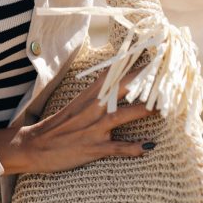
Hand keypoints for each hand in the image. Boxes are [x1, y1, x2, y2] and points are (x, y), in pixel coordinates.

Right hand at [14, 65, 161, 175]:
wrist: (34, 146)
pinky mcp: (92, 148)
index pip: (116, 73)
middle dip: (146, 82)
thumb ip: (100, 94)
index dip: (136, 63)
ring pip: (122, 115)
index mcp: (90, 95)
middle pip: (122, 88)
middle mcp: (93, 108)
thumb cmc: (59, 125)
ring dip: (144, 111)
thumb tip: (121, 84)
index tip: (156, 54)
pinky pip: (117, 148)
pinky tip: (149, 146)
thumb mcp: (78, 104)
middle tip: (168, 74)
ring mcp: (93, 128)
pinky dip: (134, 148)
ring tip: (165, 109)